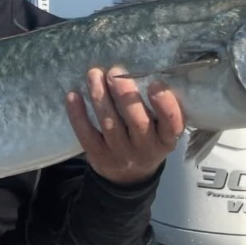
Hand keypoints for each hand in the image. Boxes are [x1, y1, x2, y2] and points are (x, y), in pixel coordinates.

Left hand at [65, 66, 183, 185]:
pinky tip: (73, 95)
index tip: (155, 83)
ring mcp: (121, 154)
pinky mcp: (99, 157)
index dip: (165, 105)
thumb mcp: (162, 129)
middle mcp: (146, 148)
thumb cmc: (148, 138)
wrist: (130, 176)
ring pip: (110, 125)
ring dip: (100, 97)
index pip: (172, 123)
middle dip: (125, 94)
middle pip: (137, 121)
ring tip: (94, 74)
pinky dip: (78, 115)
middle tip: (116, 71)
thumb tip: (142, 67)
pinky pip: (87, 135)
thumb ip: (158, 107)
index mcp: (167, 139)